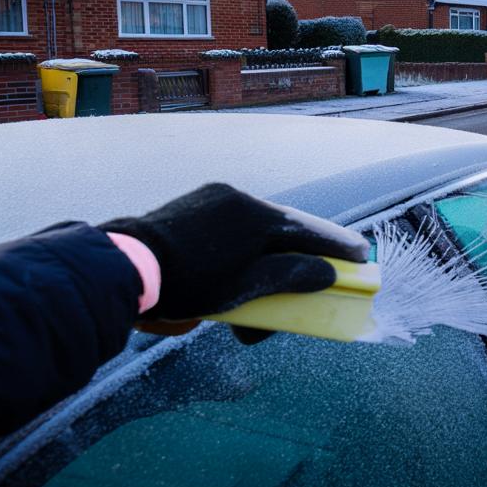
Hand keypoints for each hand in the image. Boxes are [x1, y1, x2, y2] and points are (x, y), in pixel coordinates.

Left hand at [99, 184, 367, 325]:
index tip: (361, 255)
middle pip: (284, 228)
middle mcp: (238, 198)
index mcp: (256, 215)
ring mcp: (213, 198)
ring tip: (269, 286)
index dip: (336, 245)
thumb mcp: (247, 288)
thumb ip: (292, 276)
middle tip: (321, 272)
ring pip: (256, 228)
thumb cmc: (189, 281)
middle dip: (303, 255)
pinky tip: (240, 267)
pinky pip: (232, 225)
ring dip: (269, 256)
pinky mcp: (192, 205)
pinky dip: (245, 247)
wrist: (125, 266)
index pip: (308, 231)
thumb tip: (328, 273)